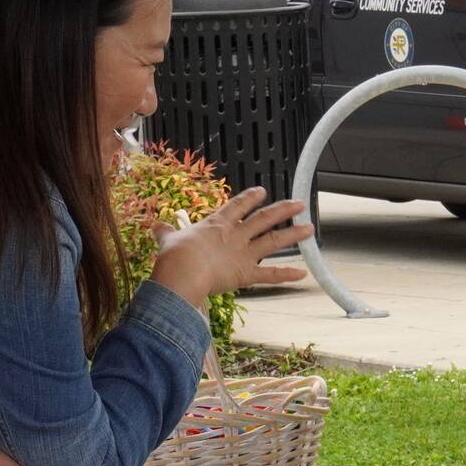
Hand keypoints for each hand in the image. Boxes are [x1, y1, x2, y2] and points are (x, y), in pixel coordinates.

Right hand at [149, 187, 312, 304]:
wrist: (182, 271)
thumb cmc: (174, 255)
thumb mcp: (167, 239)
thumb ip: (165, 232)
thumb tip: (155, 226)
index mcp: (217, 224)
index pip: (237, 206)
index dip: (251, 198)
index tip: (263, 191)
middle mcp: (235, 235)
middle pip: (264, 218)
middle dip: (283, 210)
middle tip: (299, 204)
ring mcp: (243, 253)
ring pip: (273, 240)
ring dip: (293, 234)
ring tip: (310, 228)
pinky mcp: (246, 273)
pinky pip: (270, 274)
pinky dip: (286, 274)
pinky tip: (303, 273)